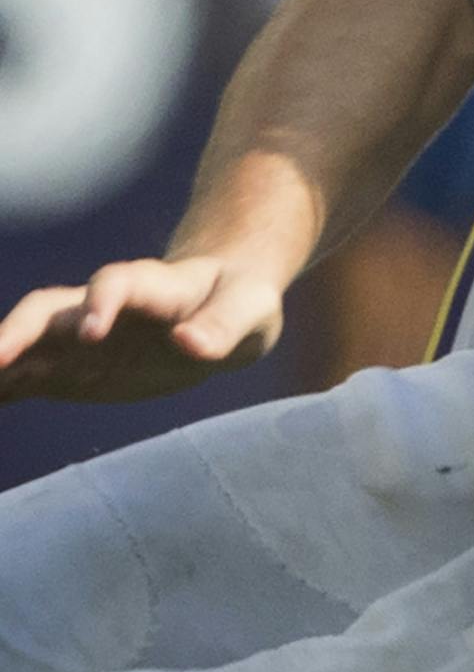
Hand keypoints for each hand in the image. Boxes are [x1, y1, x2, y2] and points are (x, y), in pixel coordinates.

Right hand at [0, 255, 284, 403]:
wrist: (221, 307)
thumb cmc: (239, 300)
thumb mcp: (250, 309)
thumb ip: (223, 325)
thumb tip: (190, 346)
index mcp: (153, 285)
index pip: (117, 282)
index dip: (101, 301)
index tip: (92, 332)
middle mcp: (103, 307)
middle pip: (47, 309)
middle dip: (15, 332)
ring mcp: (80, 337)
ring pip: (24, 342)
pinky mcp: (72, 367)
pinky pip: (25, 377)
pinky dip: (0, 389)